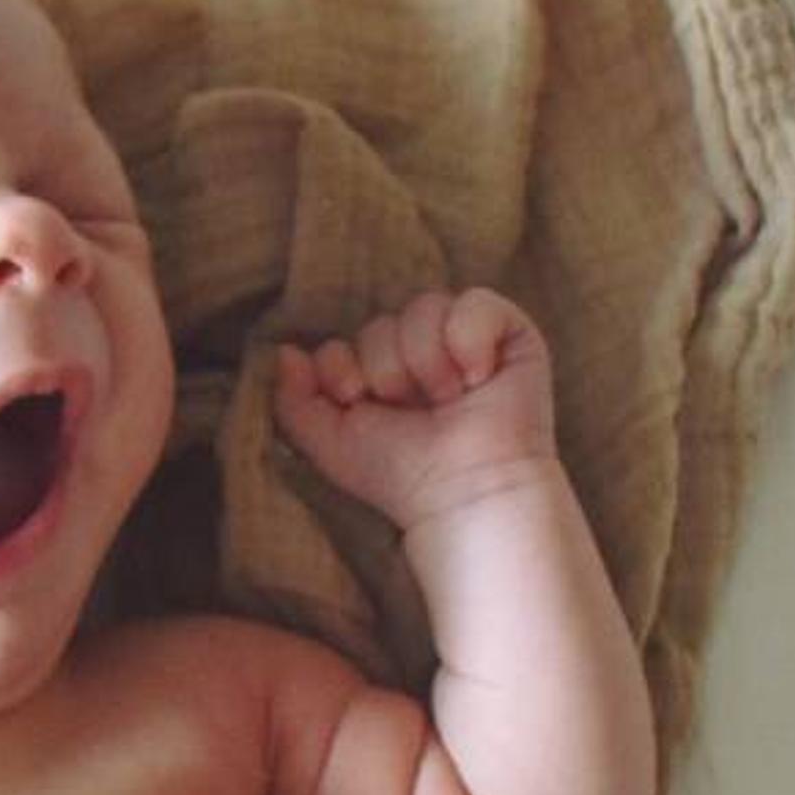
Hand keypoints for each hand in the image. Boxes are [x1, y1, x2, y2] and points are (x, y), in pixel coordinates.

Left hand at [270, 287, 558, 530]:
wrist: (464, 491)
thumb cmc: (401, 476)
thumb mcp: (330, 445)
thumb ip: (294, 401)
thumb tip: (284, 351)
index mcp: (380, 375)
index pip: (344, 340)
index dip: (342, 366)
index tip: (357, 400)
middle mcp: (421, 354)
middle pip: (381, 322)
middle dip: (387, 369)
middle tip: (413, 411)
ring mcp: (465, 340)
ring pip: (424, 308)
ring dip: (425, 362)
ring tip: (448, 401)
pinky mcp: (510, 333)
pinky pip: (475, 303)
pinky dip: (468, 341)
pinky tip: (477, 380)